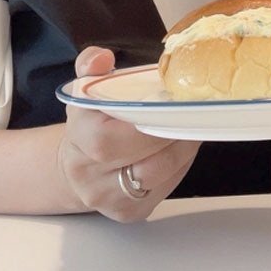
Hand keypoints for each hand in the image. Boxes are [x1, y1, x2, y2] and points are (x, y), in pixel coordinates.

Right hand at [58, 46, 200, 221]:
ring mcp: (108, 198)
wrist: (76, 164)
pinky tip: (181, 147)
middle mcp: (89, 174)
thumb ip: (92, 65)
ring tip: (191, 128)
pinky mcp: (129, 212)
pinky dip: (179, 166)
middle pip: (142, 160)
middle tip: (194, 115)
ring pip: (158, 176)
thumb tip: (102, 58)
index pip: (111, 140)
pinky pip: (164, 189)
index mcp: (79, 138)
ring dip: (182, 150)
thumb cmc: (89, 121)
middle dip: (174, 136)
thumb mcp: (85, 87)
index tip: (172, 107)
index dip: (147, 125)